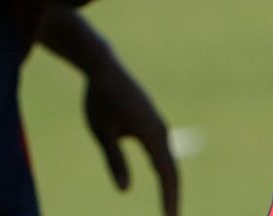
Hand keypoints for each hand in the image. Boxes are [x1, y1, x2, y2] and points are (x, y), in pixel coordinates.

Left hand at [81, 50, 180, 215]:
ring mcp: (159, 126)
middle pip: (171, 170)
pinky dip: (165, 171)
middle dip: (173, 196)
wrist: (105, 69)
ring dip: (170, 184)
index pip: (165, 173)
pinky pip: (163, 152)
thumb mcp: (102, 133)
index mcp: (150, 134)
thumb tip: (124, 190)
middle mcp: (161, 130)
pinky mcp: (153, 123)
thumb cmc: (99, 100)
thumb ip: (115, 161)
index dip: (169, 197)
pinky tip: (163, 182)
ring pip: (169, 161)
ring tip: (169, 207)